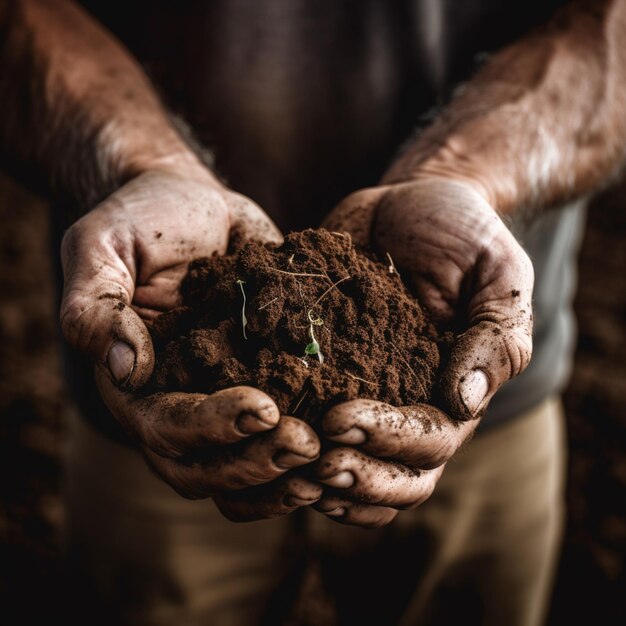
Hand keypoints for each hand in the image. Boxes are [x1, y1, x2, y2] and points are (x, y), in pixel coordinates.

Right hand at [60, 162, 321, 513]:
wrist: (195, 207)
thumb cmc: (143, 221)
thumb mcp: (101, 247)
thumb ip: (95, 306)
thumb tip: (123, 368)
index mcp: (132, 383)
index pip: (164, 426)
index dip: (211, 427)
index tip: (263, 410)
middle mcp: (176, 403)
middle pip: (205, 467)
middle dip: (256, 463)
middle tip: (307, 445)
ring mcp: (221, 400)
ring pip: (242, 467)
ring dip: (284, 474)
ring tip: (330, 457)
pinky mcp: (263, 383)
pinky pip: (278, 437)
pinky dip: (305, 454)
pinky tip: (345, 444)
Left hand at [315, 177, 533, 526]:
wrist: (406, 206)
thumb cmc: (463, 236)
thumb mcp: (497, 275)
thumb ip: (496, 337)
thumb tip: (466, 402)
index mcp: (456, 393)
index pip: (431, 443)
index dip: (389, 442)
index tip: (342, 420)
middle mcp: (410, 406)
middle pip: (396, 475)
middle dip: (356, 475)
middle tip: (313, 461)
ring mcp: (367, 395)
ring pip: (355, 466)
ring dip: (324, 481)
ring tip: (286, 466)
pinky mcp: (325, 373)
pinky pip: (311, 426)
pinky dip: (293, 450)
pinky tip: (263, 447)